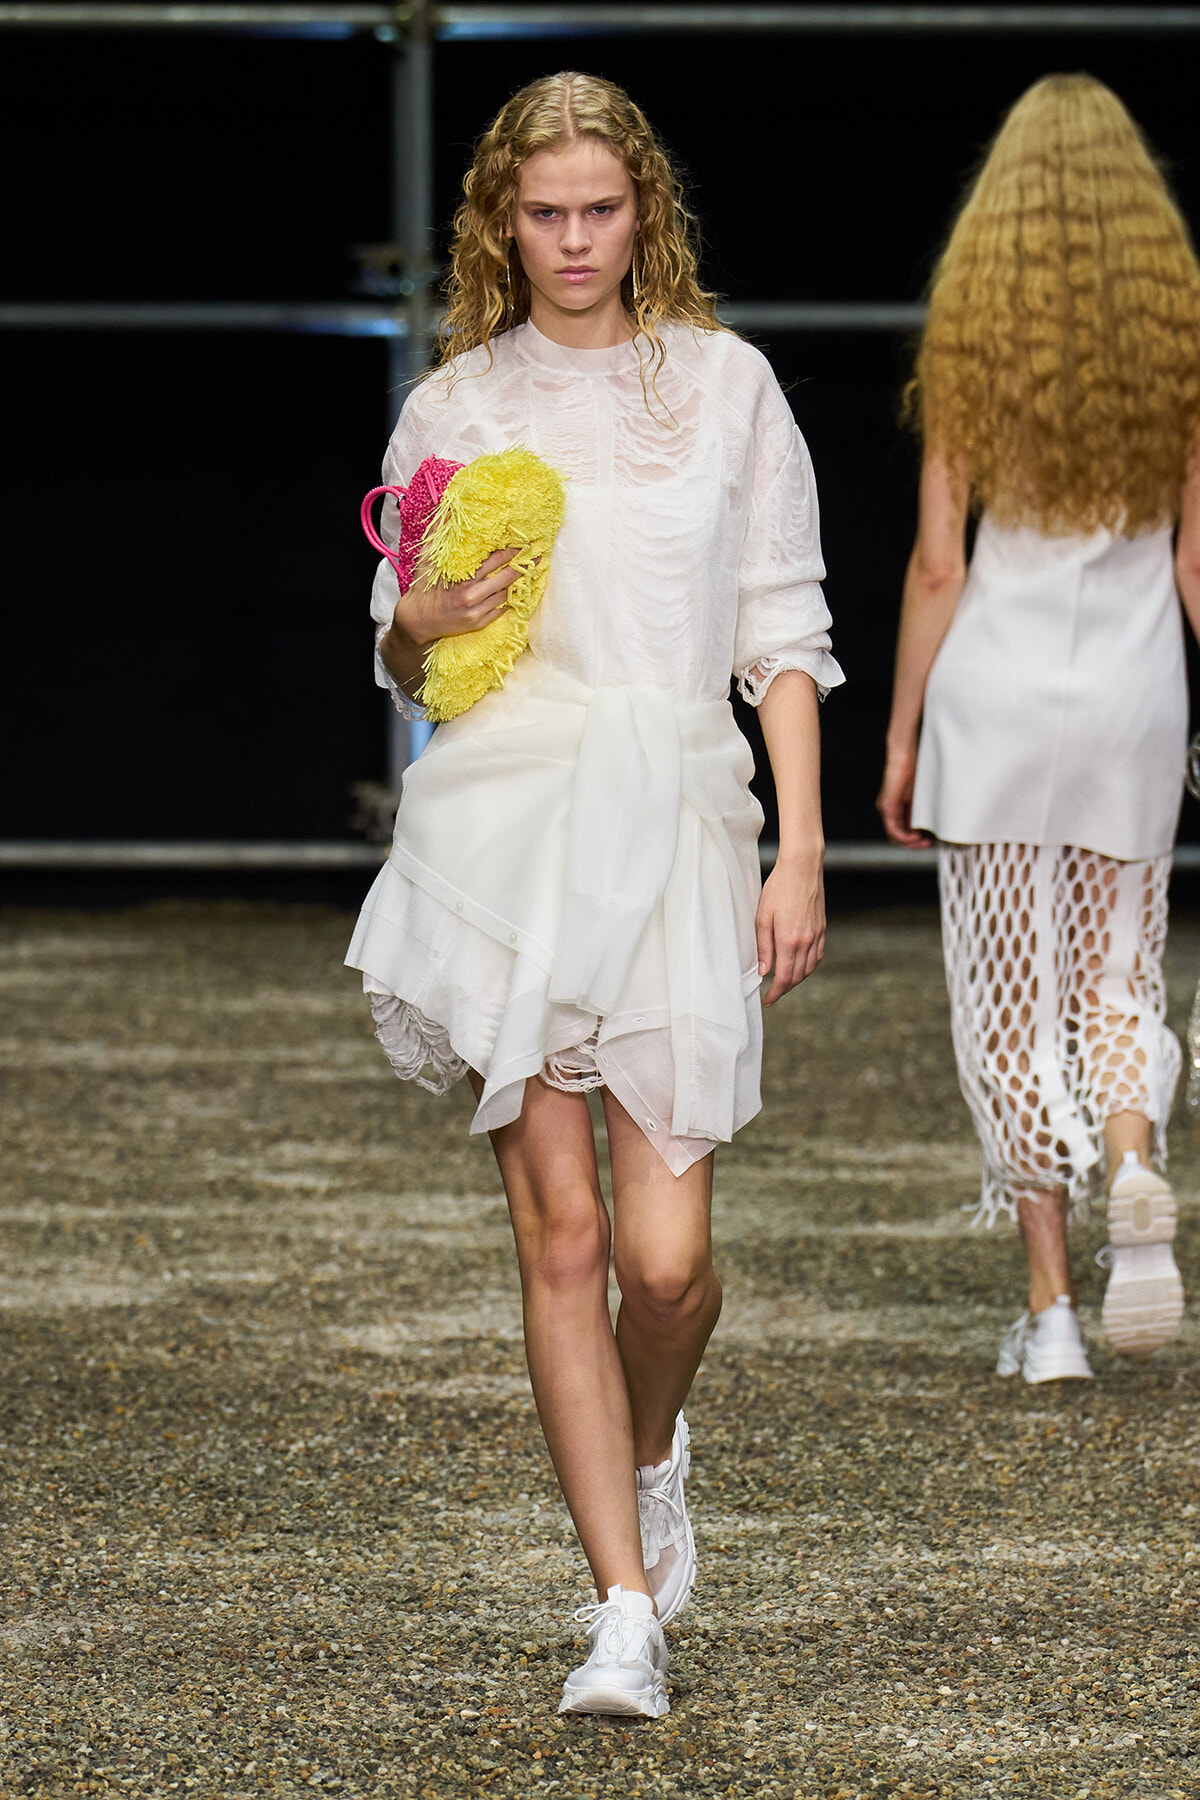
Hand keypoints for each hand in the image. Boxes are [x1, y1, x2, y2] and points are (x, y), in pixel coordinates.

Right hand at [395, 545, 524, 647]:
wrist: (417, 622)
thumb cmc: (423, 588)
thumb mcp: (427, 560)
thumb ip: (438, 535)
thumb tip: (446, 511)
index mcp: (463, 576)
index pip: (495, 559)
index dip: (511, 550)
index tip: (523, 543)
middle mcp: (472, 594)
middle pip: (506, 576)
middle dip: (522, 565)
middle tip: (537, 556)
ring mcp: (477, 610)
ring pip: (505, 594)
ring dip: (515, 584)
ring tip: (526, 573)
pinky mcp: (478, 623)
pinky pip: (500, 610)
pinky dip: (506, 601)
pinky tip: (511, 593)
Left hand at [755, 853, 825, 1005]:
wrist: (802, 868)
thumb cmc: (778, 889)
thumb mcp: (762, 917)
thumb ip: (763, 947)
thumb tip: (763, 971)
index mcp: (789, 941)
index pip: (784, 977)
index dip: (776, 993)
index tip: (768, 1000)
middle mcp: (806, 941)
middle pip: (798, 976)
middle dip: (785, 989)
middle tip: (773, 994)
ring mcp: (817, 935)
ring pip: (809, 968)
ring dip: (797, 979)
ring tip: (784, 982)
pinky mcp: (822, 928)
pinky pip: (817, 955)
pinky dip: (809, 966)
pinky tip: (801, 965)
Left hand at [876, 741, 931, 847]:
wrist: (906, 754)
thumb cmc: (916, 768)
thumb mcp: (923, 794)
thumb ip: (925, 809)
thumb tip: (938, 824)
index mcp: (898, 808)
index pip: (905, 831)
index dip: (917, 840)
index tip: (932, 841)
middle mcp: (889, 811)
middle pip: (899, 837)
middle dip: (914, 845)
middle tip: (929, 845)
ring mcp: (886, 809)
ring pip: (895, 836)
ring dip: (910, 843)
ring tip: (924, 842)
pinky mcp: (887, 806)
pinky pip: (893, 830)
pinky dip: (904, 837)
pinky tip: (916, 837)